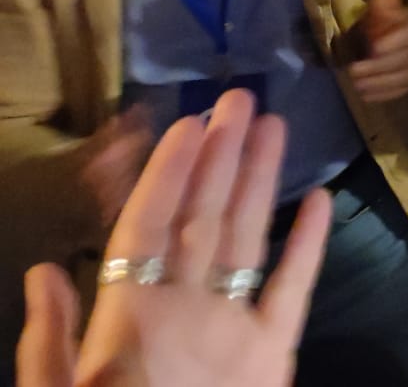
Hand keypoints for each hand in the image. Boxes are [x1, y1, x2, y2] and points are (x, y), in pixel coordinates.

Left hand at [17, 90, 329, 386]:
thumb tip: (46, 270)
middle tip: (241, 98)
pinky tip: (319, 204)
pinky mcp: (272, 352)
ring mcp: (231, 329)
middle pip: (203, 219)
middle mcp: (182, 310)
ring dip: (262, 182)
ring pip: (248, 239)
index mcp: (128, 318)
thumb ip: (50, 345)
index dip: (168, 174)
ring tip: (275, 127)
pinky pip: (292, 290)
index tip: (188, 125)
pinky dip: (308, 247)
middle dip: (220, 158)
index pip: (150, 227)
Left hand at [347, 0, 407, 104]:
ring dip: (380, 84)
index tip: (374, 48)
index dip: (393, 43)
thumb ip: (383, 8)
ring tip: (358, 86)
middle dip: (378, 68)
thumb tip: (377, 4)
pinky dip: (385, 94)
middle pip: (404, 60)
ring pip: (404, 78)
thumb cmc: (401, 22)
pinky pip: (403, 90)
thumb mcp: (394, 10)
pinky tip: (367, 96)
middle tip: (354, 71)